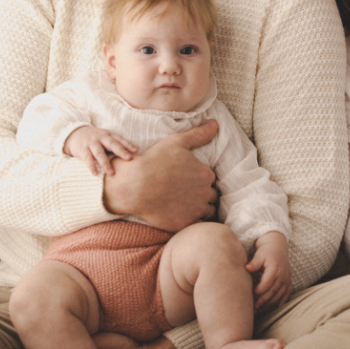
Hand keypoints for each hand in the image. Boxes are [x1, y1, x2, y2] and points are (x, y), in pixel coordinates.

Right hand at [65, 126, 136, 175]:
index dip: (128, 144)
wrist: (74, 134)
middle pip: (112, 144)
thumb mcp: (105, 138)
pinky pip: (87, 159)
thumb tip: (131, 156)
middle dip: (121, 151)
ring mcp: (91, 143)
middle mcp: (100, 138)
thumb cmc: (95, 139)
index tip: (136, 151)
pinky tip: (96, 173)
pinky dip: (91, 166)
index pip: (119, 139)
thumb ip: (115, 145)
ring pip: (99, 153)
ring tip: (112, 173)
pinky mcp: (82, 150)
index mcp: (108, 135)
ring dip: (106, 163)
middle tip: (129, 159)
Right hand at [103, 121, 218, 231]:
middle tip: (185, 192)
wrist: (133, 186)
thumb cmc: (154, 161)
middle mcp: (205, 193)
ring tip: (184, 203)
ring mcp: (196, 210)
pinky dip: (190, 220)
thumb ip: (199, 134)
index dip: (201, 179)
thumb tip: (215, 123)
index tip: (188, 179)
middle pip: (211, 196)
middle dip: (202, 194)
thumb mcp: (177, 142)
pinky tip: (179, 213)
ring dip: (199, 208)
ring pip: (206, 211)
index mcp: (206, 174)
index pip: (211, 179)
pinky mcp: (185, 224)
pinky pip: (195, 225)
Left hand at [246, 231, 291, 308]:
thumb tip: (246, 268)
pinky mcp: (289, 279)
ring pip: (280, 293)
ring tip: (262, 305)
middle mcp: (282, 274)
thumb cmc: (266, 251)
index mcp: (274, 268)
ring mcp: (287, 277)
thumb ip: (254, 263)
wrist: (277, 245)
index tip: (252, 293)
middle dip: (264, 299)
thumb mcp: (259, 255)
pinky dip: (283, 299)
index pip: (267, 283)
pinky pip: (288, 291)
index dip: (259, 290)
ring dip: (271, 301)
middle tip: (255, 305)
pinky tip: (278, 305)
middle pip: (273, 290)